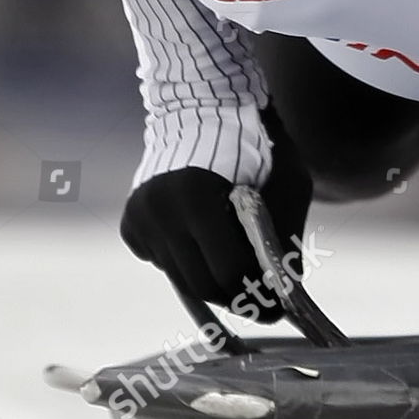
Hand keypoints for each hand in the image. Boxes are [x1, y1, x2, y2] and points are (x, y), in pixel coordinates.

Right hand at [120, 102, 311, 321]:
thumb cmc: (259, 144)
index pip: (226, 272)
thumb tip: (283, 291)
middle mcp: (157, 209)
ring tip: (238, 262)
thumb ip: (285, 237)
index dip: (255, 296)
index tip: (275, 309)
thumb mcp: (288, 185)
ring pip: (180, 276)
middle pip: (200, 283)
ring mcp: (138, 216)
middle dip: (235, 297)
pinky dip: (186, 258)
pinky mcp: (129, 221)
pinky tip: (203, 234)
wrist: (209, 108)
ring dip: (211, 276)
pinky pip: (162, 259)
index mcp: (194, 197)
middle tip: (261, 305)